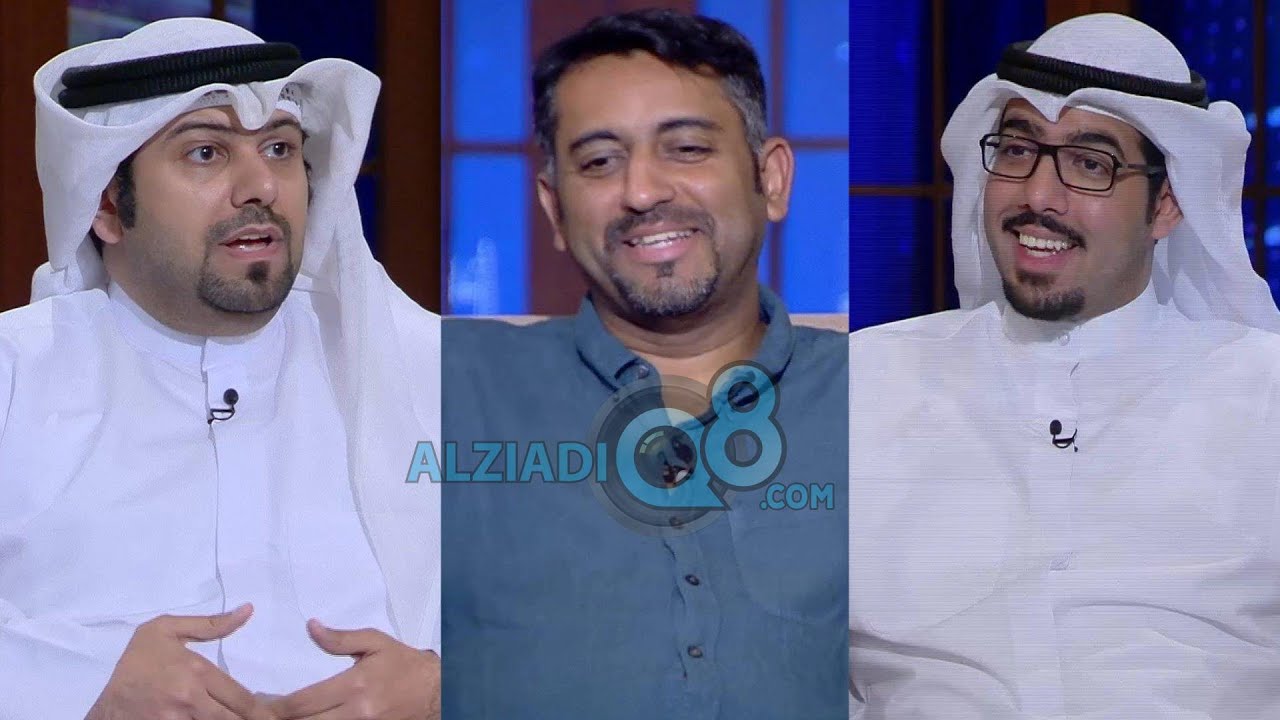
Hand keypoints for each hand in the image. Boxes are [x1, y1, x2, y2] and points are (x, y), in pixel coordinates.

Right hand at [85, 603, 275, 719]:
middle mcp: (190, 699)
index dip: (260, 709)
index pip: (241, 697)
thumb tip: (247, 610)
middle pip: (233, 719)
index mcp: (197, 672)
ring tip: (239, 719)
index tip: (271, 713)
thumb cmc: (139, 661)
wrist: (107, 699)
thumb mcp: (167, 630)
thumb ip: (211, 624)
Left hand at [269, 621, 439, 719]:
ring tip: (280, 719)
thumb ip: (340, 638)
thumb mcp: (375, 642)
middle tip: (261, 715)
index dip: (275, 707)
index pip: (303, 703)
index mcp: (354, 686)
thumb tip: (311, 626)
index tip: (258, 704)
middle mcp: (356, 713)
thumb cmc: (403, 664)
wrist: (435, 690)